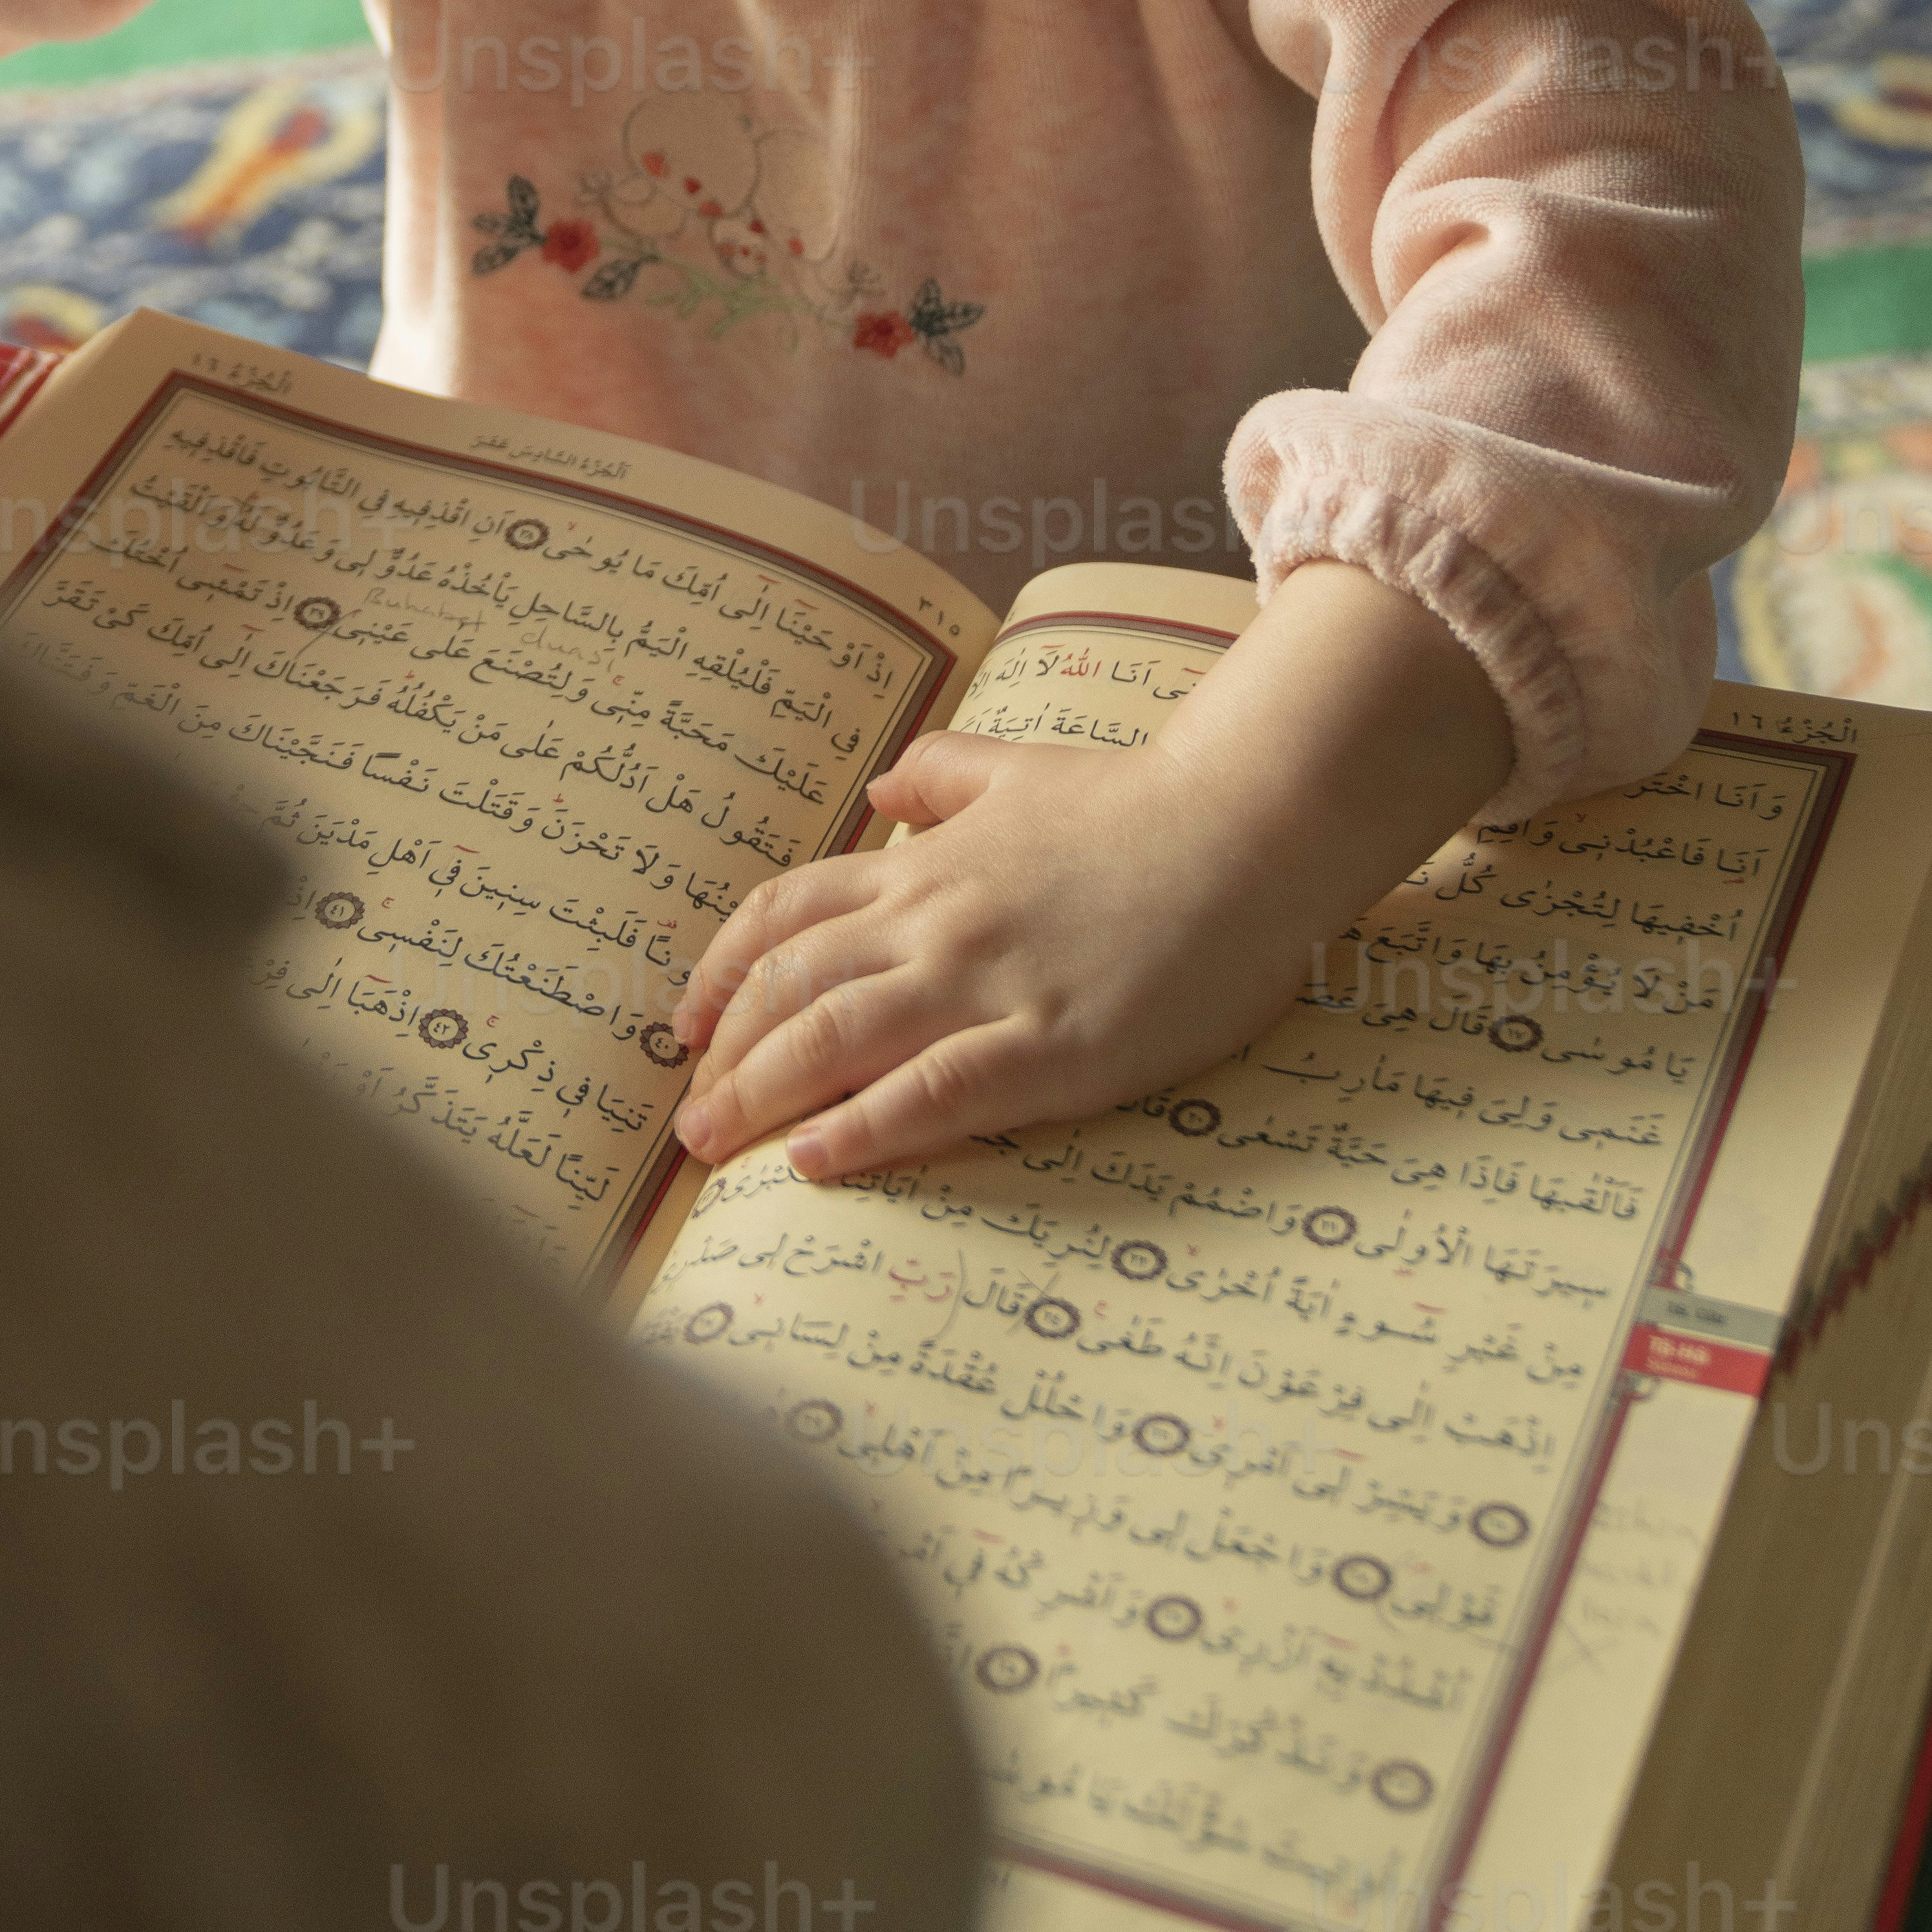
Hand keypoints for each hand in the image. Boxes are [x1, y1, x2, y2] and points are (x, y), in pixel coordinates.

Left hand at [670, 564, 1516, 1185]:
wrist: (1247, 828)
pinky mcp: (1052, 1044)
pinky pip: (937, 1092)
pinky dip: (866, 1127)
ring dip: (762, 1096)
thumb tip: (882, 783)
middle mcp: (937, 919)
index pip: (787, 914)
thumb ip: (944, 775)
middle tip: (683, 1119)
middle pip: (793, 987)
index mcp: (927, 863)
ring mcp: (990, 981)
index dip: (723, 972)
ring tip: (711, 1149)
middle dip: (724, 1056)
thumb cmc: (1141, 806)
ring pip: (839, 1037)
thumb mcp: (1023, 771)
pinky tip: (817, 1161)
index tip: (686, 1024)